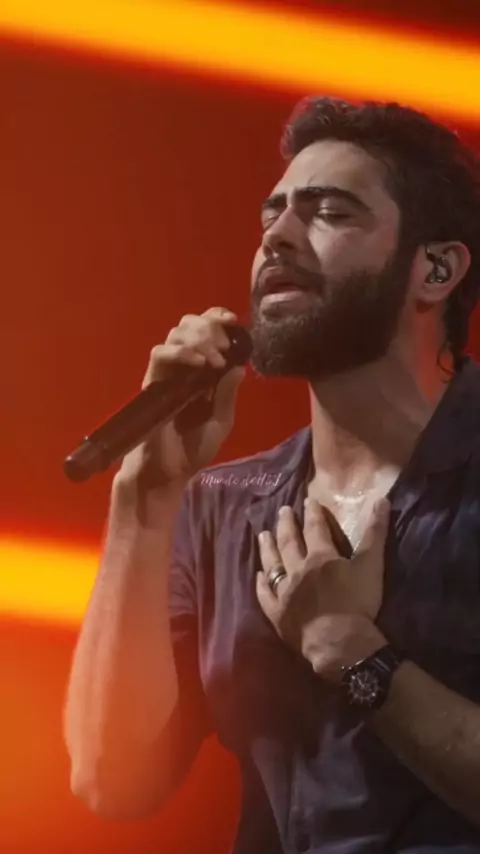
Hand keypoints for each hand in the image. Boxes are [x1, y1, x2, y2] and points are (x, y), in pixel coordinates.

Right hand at [117, 307, 244, 488]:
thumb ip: (228, 394)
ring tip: (213, 360)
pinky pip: (160, 354)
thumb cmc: (192, 450)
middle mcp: (184, 366)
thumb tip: (239, 366)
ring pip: (176, 334)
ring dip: (199, 339)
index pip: (208, 330)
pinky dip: (180, 353)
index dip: (218, 319)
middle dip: (210, 327)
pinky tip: (198, 364)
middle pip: (190, 324)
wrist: (167, 473)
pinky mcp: (152, 382)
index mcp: (203, 370)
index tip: (234, 322)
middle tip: (223, 347)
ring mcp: (167, 373)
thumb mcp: (221, 421)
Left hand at [256, 497, 389, 680]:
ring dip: (268, 547)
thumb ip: (375, 533)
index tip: (308, 500)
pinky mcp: (277, 614)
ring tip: (263, 534)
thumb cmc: (357, 604)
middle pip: (289, 542)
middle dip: (286, 524)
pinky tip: (259, 575)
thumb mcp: (371, 565)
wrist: (340, 643)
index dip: (312, 513)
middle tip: (282, 511)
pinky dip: (261, 584)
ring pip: (272, 564)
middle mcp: (297, 570)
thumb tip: (381, 499)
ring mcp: (284, 592)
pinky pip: (265, 595)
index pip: (315, 528)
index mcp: (320, 557)